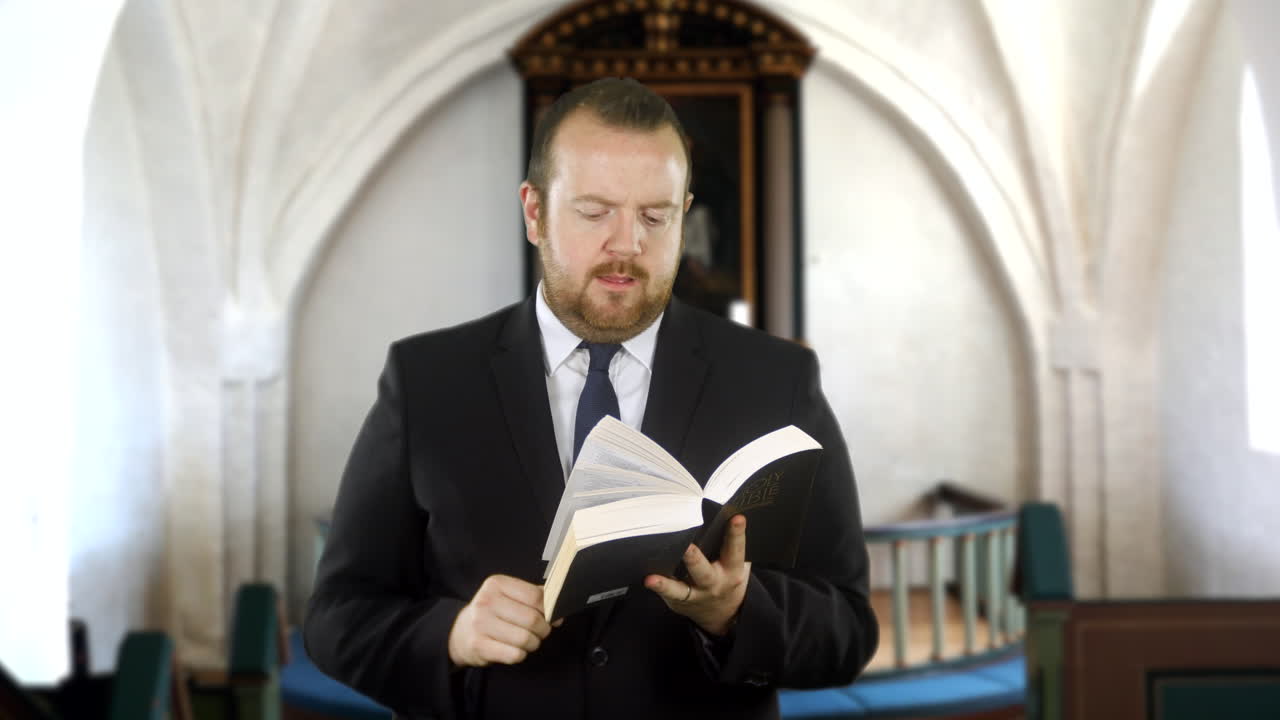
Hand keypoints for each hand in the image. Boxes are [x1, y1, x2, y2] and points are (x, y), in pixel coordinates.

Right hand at [448, 575, 553, 666]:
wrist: (460, 633)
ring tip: (528, 641)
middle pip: (533, 619)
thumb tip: (558, 610)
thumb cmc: (492, 613)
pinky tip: (515, 649)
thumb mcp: (508, 596)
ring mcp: (480, 624)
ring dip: (533, 643)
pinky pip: (515, 654)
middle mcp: (486, 601)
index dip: (550, 609)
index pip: (536, 596)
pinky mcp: (479, 646)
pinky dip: (521, 654)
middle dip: (544, 630)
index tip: (552, 617)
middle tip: (541, 632)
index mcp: (496, 584)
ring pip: (525, 639)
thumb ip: (534, 597)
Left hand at [645, 514, 749, 635]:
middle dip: (694, 559)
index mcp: (732, 569)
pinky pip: (669, 594)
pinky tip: (648, 579)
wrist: (723, 612)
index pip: (735, 549)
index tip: (737, 517)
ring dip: (666, 584)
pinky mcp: (680, 601)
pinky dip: (659, 587)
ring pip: (680, 590)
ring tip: (652, 578)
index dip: (736, 533)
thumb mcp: (737, 562)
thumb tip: (720, 510)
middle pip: (704, 572)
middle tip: (687, 547)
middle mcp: (714, 583)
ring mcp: (696, 595)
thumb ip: (730, 542)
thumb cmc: (727, 575)